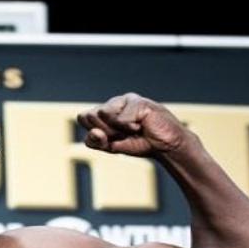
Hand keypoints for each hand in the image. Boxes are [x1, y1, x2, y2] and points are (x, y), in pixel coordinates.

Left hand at [77, 93, 192, 156]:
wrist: (165, 145)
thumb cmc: (140, 144)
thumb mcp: (112, 147)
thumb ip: (97, 141)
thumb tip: (94, 132)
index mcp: (104, 113)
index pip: (83, 118)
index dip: (93, 132)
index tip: (109, 139)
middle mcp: (113, 103)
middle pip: (90, 116)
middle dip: (105, 131)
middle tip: (124, 135)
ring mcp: (125, 100)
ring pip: (102, 112)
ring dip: (116, 128)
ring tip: (133, 129)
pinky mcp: (137, 101)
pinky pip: (121, 117)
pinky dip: (130, 127)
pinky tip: (142, 125)